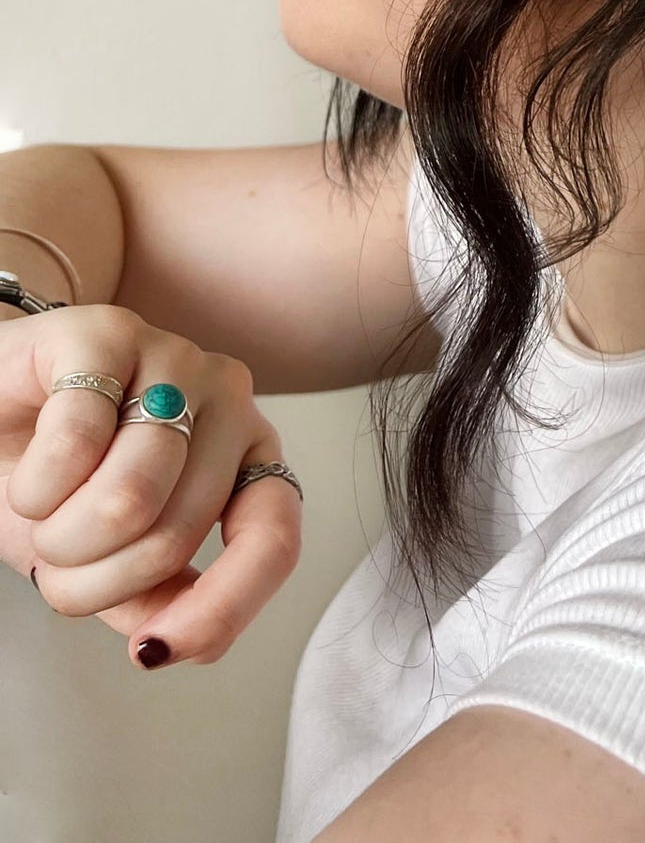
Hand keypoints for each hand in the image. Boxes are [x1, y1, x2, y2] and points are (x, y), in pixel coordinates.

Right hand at [0, 303, 301, 667]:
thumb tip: (175, 642)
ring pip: (131, 495)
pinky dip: (36, 486)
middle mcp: (228, 398)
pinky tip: (29, 471)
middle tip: (58, 558)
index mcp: (247, 454)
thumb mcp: (108, 556)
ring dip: (60, 537)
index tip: (152, 651)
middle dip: (95, 577)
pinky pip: (77, 443)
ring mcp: (174, 357)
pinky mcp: (109, 332)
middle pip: (179, 531)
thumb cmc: (56, 480)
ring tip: (41, 514)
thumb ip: (156, 596)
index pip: (275, 534)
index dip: (224, 604)